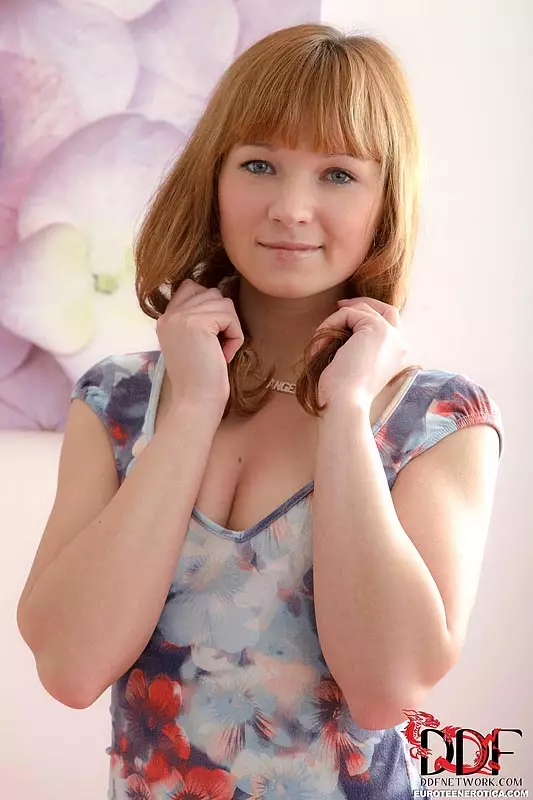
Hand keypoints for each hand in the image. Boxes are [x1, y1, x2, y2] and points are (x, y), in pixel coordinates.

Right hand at [156, 279, 244, 409]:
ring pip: (223, 302)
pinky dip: (234, 336)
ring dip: (230, 328)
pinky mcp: (196, 322)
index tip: (211, 336)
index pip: (190, 287)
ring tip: (220, 351)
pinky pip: (229, 316)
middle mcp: (169, 314)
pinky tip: (224, 355)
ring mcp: (181, 317)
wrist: (195, 402)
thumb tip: (220, 298)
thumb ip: (196, 318)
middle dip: (223, 318)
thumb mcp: (191, 342)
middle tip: (217, 347)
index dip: (209, 306)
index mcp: (165, 319)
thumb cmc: (200, 379)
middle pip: (211, 293)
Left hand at [315, 297, 410, 410]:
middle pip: (384, 308)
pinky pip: (347, 313)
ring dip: (335, 321)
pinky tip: (321, 344)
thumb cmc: (343, 391)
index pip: (389, 322)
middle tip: (338, 306)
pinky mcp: (376, 328)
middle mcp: (399, 342)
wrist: (346, 402)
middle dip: (361, 304)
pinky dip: (330, 324)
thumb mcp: (355, 364)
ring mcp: (390, 333)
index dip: (369, 313)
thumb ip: (358, 346)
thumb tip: (344, 323)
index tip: (345, 311)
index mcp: (396, 354)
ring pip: (359, 310)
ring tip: (321, 342)